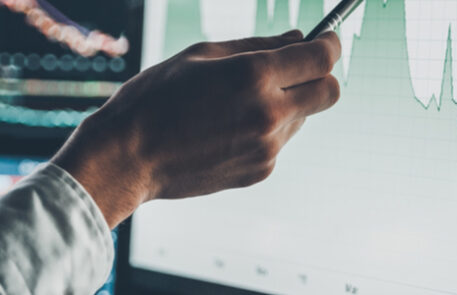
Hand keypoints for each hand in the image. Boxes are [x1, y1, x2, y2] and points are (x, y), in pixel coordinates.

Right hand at [51, 30, 341, 227]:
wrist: (128, 157)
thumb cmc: (155, 97)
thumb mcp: (201, 55)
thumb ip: (258, 45)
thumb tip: (298, 38)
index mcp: (254, 76)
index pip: (320, 58)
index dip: (328, 45)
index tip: (325, 40)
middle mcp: (268, 113)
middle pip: (328, 92)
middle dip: (321, 76)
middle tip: (298, 70)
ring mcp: (267, 147)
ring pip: (302, 118)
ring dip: (287, 105)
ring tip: (236, 104)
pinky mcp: (260, 170)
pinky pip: (278, 142)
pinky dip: (265, 131)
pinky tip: (226, 129)